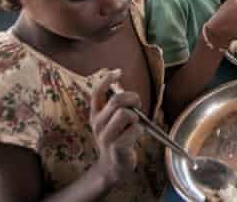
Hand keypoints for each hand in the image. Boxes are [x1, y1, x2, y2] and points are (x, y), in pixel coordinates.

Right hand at [90, 70, 141, 188]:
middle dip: (133, 98)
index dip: (107, 79)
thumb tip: (127, 91)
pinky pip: (135, 129)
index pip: (97, 92)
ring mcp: (105, 136)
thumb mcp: (114, 120)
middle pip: (117, 100)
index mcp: (96, 114)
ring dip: (136, 117)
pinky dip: (140, 131)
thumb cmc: (119, 137)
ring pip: (125, 114)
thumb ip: (118, 106)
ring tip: (134, 124)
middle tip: (138, 105)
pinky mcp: (116, 146)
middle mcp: (97, 123)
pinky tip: (135, 137)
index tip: (119, 72)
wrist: (114, 165)